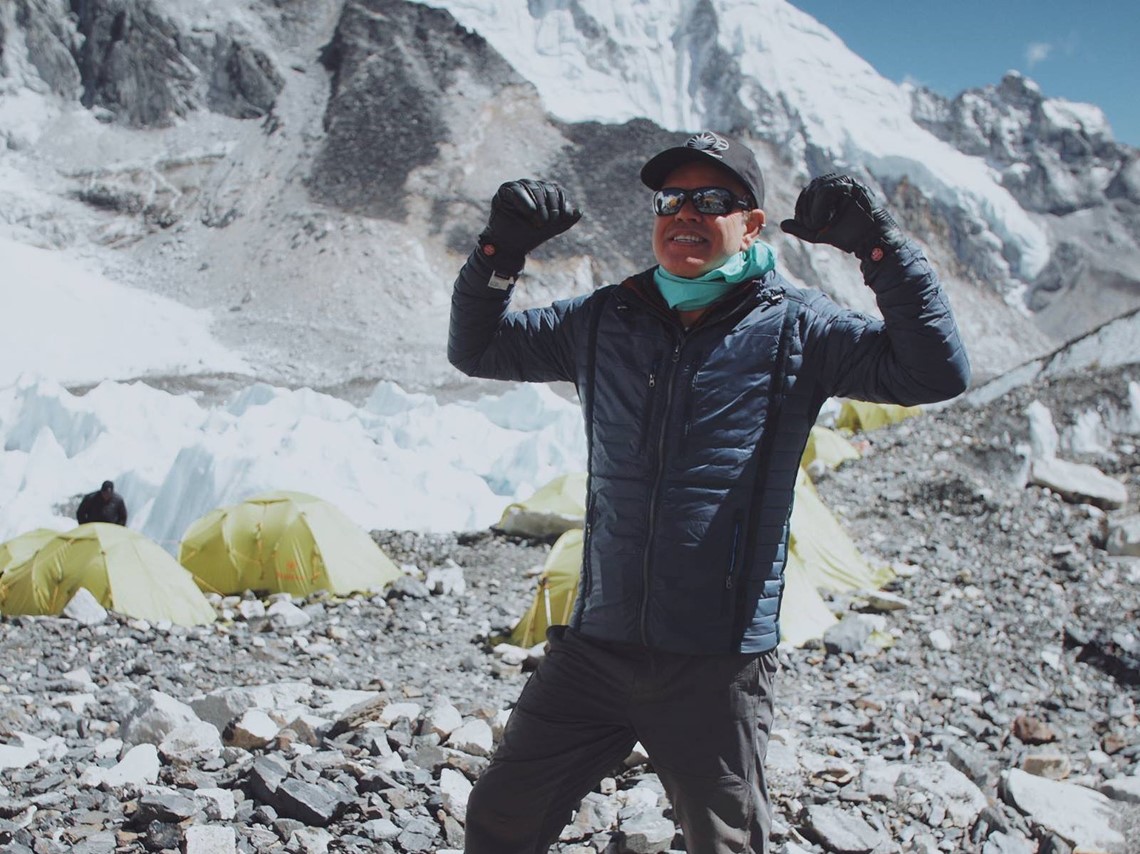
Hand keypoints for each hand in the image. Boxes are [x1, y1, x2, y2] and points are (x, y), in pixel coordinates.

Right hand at [478, 179, 581, 272]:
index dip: (559, 203)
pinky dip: (525, 201)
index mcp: (543, 192)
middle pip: (546, 188)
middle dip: (549, 206)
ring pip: (533, 187)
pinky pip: (516, 190)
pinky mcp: (504, 190)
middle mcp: (531, 186)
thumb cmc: (531, 236)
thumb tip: (579, 211)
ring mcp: (517, 187)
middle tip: (546, 223)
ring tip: (538, 221)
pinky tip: (530, 213)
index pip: (556, 190)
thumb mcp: (553, 228)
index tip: (557, 220)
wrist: (510, 246)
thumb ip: (568, 219)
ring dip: (539, 206)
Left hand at [780, 173, 904, 260]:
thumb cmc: (847, 237)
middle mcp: (838, 182)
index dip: (801, 208)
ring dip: (814, 210)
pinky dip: (820, 208)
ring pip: (817, 188)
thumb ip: (801, 228)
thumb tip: (782, 224)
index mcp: (829, 191)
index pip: (807, 192)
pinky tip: (824, 221)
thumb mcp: (818, 234)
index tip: (805, 225)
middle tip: (814, 227)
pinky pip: (827, 190)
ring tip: (820, 225)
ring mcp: (847, 182)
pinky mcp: (854, 186)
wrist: (870, 241)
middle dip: (806, 210)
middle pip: (810, 189)